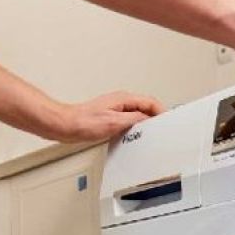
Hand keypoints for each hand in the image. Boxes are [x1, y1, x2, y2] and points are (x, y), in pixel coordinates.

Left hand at [48, 92, 165, 142]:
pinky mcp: (109, 117)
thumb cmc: (84, 123)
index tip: (167, 121)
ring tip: (150, 133)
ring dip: (144, 123)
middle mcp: (120, 102)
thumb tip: (147, 119)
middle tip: (161, 128)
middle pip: (145, 107)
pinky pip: (128, 120)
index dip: (161, 111)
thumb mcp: (115, 122)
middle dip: (155, 117)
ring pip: (137, 114)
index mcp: (124, 98)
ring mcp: (115, 109)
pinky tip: (133, 135)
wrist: (66, 126)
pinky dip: (134, 127)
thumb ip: (134, 119)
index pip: (150, 102)